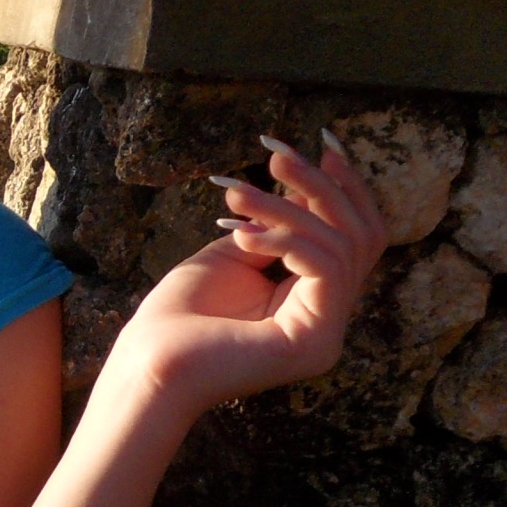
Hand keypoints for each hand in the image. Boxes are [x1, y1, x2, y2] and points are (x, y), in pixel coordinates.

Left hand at [106, 131, 391, 417]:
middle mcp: (329, 317)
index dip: (344, 188)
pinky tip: (243, 235)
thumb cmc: (176, 316)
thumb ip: (274, 224)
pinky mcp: (316, 340)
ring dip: (287, 209)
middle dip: (320, 186)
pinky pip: (326, 268)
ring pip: (341, 245)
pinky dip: (287, 239)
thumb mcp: (233, 253)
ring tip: (238, 196)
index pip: (354, 236)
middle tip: (276, 156)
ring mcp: (328, 333)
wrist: (146, 364)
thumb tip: (304, 185)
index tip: (322, 142)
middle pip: (360, 235)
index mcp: (312, 298)